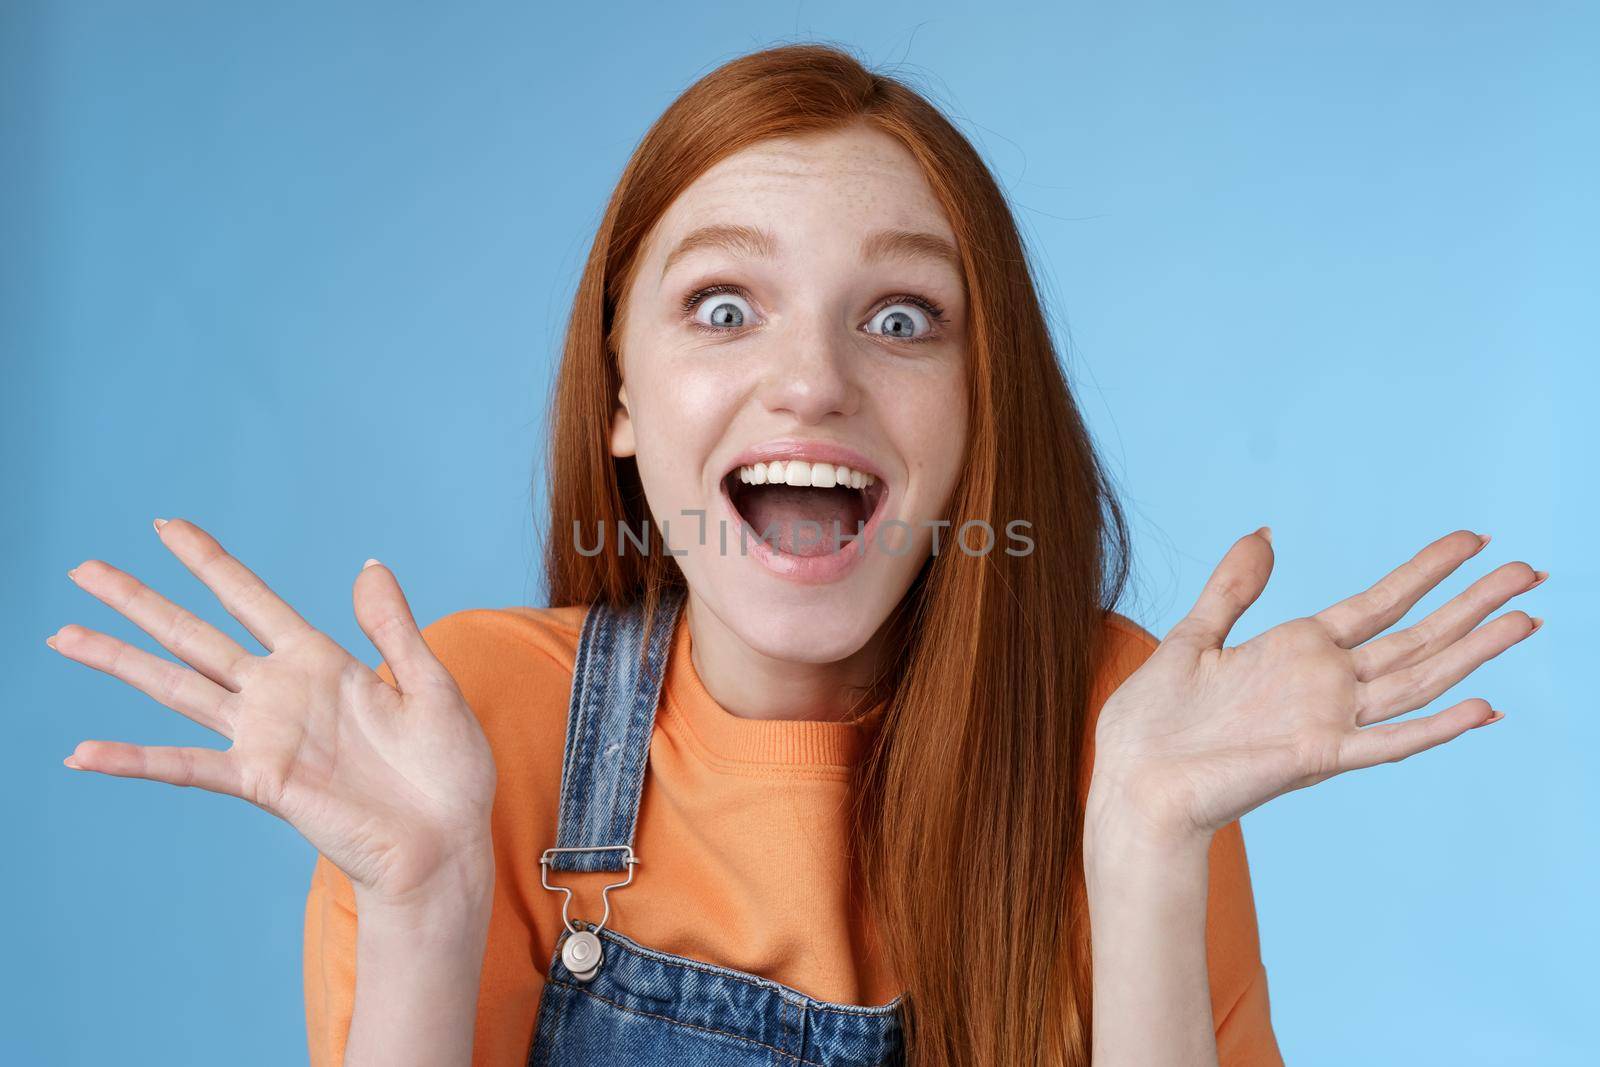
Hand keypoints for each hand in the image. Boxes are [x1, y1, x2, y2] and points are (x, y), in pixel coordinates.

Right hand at [49, 518, 497, 907]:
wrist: (448, 843)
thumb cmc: (448, 771)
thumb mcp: (430, 684)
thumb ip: (392, 628)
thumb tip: (369, 564)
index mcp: (323, 663)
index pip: (251, 599)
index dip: (209, 563)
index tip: (166, 526)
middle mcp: (282, 694)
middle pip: (196, 635)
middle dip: (140, 602)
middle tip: (83, 570)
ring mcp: (266, 737)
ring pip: (177, 687)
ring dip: (120, 661)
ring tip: (63, 635)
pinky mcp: (263, 782)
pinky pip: (187, 767)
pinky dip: (134, 760)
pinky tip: (82, 753)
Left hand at [1090, 527, 1544, 840]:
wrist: (1130, 782)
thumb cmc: (1153, 724)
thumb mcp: (1193, 637)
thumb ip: (1234, 588)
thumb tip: (1265, 533)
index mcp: (1296, 652)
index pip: (1378, 604)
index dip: (1425, 572)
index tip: (1472, 541)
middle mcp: (1323, 685)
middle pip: (1415, 638)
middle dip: (1472, 604)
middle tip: (1532, 572)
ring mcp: (1325, 721)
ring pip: (1415, 681)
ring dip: (1471, 653)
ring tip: (1524, 619)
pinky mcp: (1314, 757)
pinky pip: (1385, 742)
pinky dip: (1435, 728)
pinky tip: (1482, 708)